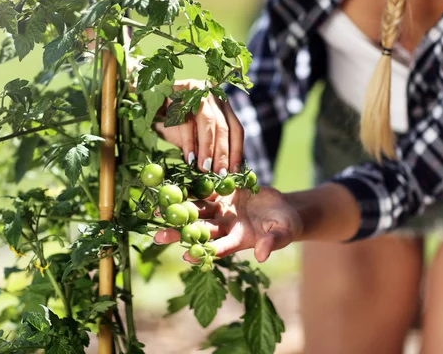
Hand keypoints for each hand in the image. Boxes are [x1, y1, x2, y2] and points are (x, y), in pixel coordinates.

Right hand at [153, 79, 243, 175]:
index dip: (236, 151)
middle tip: (219, 174)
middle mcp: (213, 94)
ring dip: (207, 148)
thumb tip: (220, 169)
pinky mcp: (180, 90)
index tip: (233, 171)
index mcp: (221, 104)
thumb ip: (207, 146)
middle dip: (222, 153)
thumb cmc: (173, 120)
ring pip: (208, 122)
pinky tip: (189, 157)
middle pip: (223, 126)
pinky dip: (189, 141)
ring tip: (204, 168)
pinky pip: (186, 119)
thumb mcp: (194, 134)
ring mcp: (197, 90)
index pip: (235, 128)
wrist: (148, 100)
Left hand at [153, 187, 302, 262]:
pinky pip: (205, 189)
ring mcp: (222, 208)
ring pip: (197, 209)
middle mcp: (225, 225)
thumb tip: (262, 255)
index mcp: (238, 239)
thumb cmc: (285, 226)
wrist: (283, 208)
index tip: (186, 257)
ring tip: (157, 211)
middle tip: (158, 237)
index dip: (204, 251)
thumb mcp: (282, 234)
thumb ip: (271, 242)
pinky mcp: (223, 192)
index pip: (218, 247)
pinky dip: (191, 187)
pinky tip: (174, 185)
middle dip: (179, 234)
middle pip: (200, 230)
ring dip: (179, 210)